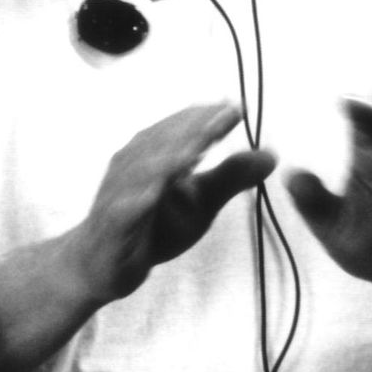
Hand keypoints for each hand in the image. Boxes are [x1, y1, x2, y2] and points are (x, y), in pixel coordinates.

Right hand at [73, 102, 276, 303]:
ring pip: (142, 171)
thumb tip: (273, 154)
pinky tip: (153, 193)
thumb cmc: (152, 224)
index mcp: (153, 153)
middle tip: (221, 116)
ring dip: (167, 156)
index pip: (181, 128)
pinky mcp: (110, 226)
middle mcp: (132, 165)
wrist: (99, 264)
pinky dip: (136, 199)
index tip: (235, 108)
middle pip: (162, 142)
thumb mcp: (200, 201)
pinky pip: (122, 211)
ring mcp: (118, 194)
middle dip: (192, 128)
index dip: (206, 118)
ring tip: (195, 148)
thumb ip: (231, 177)